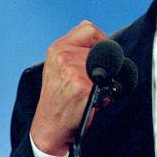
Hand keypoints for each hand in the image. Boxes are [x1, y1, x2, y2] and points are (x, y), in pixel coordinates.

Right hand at [30, 21, 106, 155]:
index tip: (103, 53)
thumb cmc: (58, 99)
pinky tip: (94, 103)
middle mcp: (63, 57)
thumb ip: (74, 50)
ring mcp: (73, 71)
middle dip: (103, 66)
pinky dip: (106, 96)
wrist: (49, 127)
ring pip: (106, 68)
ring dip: (106, 82)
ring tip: (92, 93)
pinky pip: (107, 85)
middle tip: (94, 82)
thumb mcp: (58, 67)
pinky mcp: (82, 87)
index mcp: (57, 49)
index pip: (88, 28)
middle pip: (101, 49)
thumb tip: (96, 35)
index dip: (101, 39)